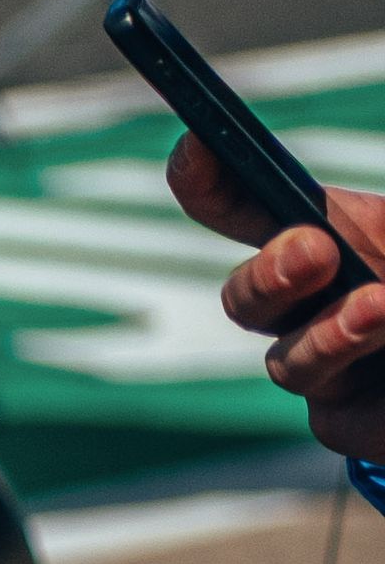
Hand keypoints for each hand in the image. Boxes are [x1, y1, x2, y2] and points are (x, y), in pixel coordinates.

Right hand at [175, 128, 384, 458]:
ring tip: (379, 307)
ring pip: (285, 359)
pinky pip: (332, 404)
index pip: (243, 207)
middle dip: (269, 275)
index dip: (206, 178)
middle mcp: (311, 300)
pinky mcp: (342, 417)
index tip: (198, 145)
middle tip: (313, 251)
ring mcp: (322, 363)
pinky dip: (356, 368)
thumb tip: (331, 259)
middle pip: (246, 297)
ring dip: (328, 333)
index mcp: (329, 235)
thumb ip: (377, 231)